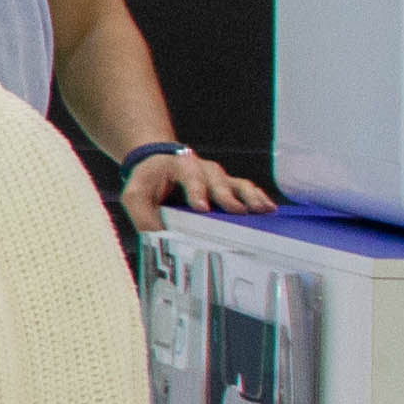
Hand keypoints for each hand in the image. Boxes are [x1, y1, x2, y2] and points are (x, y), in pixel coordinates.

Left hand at [118, 141, 268, 230]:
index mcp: (179, 169)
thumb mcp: (136, 195)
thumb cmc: (149, 181)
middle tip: (237, 210)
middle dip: (226, 197)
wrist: (159, 163)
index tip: (202, 207)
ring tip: (262, 210)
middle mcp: (203, 170)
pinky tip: (268, 209)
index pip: (189, 180)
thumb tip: (157, 241)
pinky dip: (258, 197)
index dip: (196, 193)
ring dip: (250, 197)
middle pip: (218, 183)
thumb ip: (143, 217)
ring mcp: (219, 177)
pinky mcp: (229, 184)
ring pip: (237, 184)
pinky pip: (247, 189)